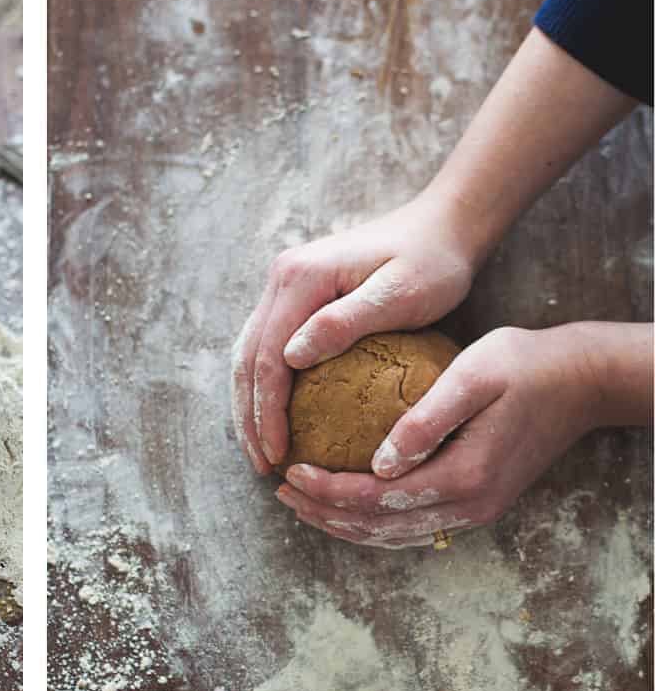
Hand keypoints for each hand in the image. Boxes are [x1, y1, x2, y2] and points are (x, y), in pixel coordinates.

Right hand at [231, 194, 478, 473]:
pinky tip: (277, 418)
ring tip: (263, 450)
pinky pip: (267, 347)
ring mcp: (284, 286)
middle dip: (250, 417)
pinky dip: (265, 387)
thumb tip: (290, 357)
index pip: (267, 357)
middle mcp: (281, 278)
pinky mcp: (296, 296)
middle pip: (247, 359)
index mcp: (299, 278)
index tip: (279, 453)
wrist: (442, 226)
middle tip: (264, 464)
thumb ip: (344, 322)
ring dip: (251, 405)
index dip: (267, 411)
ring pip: (249, 355)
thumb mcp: (400, 293)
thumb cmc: (432, 262)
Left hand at [272, 325, 604, 547]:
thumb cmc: (524, 365)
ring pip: (392, 535)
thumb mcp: (473, 377)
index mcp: (463, 478)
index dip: (326, 489)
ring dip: (342, 522)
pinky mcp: (476, 504)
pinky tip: (344, 501)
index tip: (290, 469)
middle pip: (377, 527)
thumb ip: (426, 421)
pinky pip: (411, 526)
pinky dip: (370, 521)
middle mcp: (468, 507)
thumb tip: (379, 463)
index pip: (374, 499)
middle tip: (281, 488)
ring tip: (301, 500)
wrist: (580, 382)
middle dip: (323, 512)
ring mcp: (474, 512)